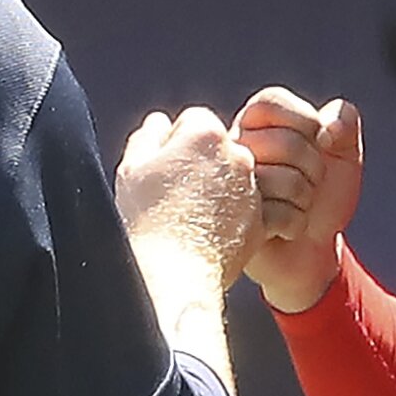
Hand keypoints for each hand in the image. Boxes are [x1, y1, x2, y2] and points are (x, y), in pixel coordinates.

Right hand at [116, 107, 261, 283]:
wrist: (173, 273)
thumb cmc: (147, 220)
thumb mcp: (132, 168)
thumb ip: (148, 136)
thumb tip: (160, 123)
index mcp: (205, 134)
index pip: (194, 122)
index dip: (175, 144)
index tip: (164, 169)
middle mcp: (238, 154)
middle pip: (219, 149)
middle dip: (202, 165)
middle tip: (178, 194)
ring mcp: (254, 188)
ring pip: (237, 179)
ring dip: (220, 191)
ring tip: (195, 218)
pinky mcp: (263, 220)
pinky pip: (250, 210)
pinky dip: (237, 218)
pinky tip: (213, 234)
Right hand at [233, 88, 362, 313]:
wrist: (313, 250)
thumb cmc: (322, 197)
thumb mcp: (344, 154)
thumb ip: (344, 122)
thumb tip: (328, 127)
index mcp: (252, 126)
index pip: (269, 101)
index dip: (305, 121)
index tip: (319, 142)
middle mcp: (232, 152)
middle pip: (281, 142)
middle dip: (314, 167)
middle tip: (310, 182)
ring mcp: (227, 189)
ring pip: (278, 179)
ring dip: (305, 198)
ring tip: (297, 205)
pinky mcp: (231, 224)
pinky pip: (274, 215)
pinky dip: (295, 224)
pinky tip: (286, 229)